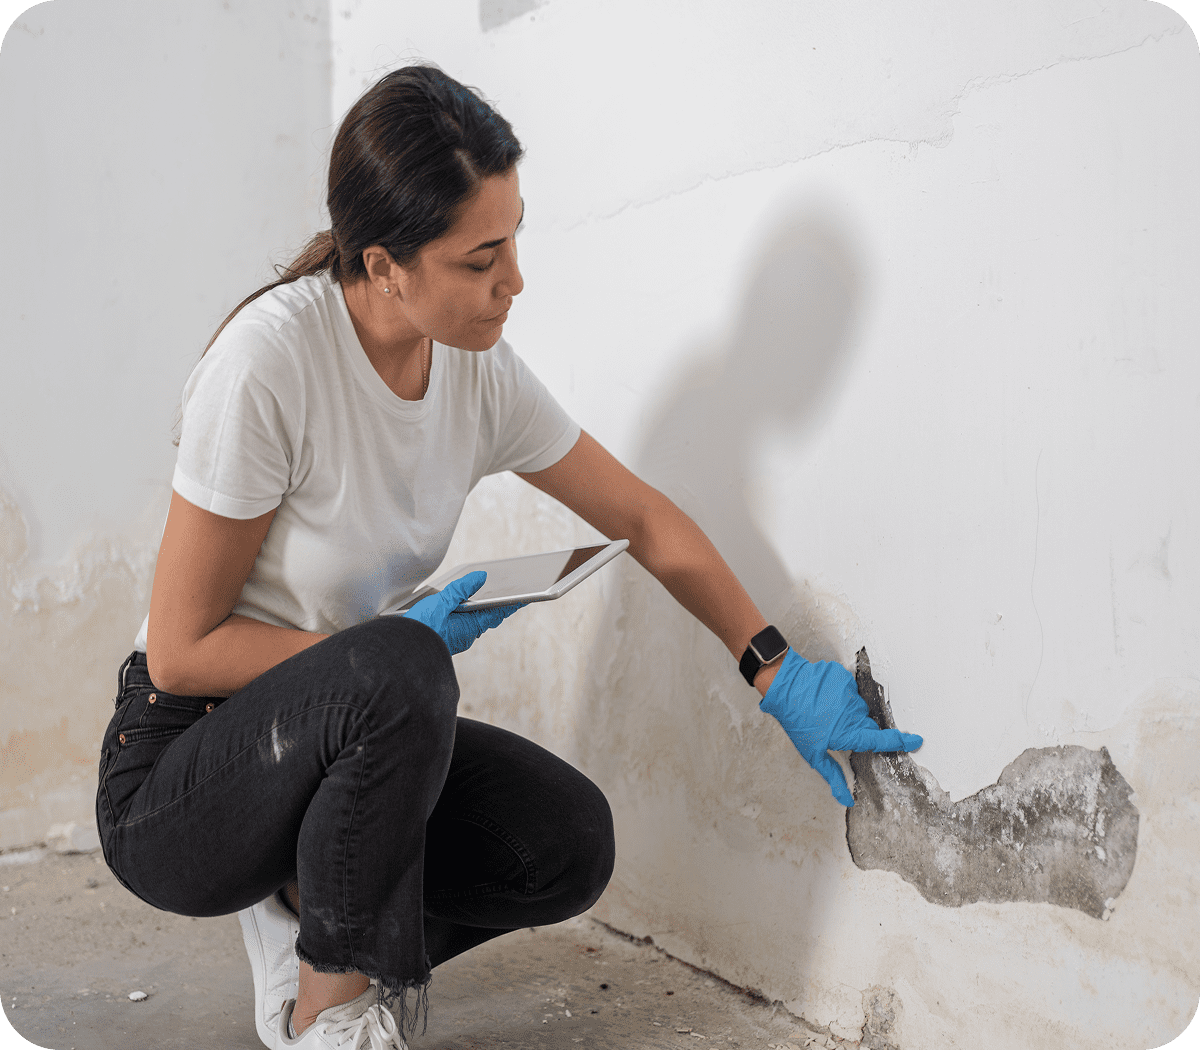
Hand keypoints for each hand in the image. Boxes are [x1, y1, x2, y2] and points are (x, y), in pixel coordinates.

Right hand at [401, 571, 522, 655]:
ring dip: (481, 613)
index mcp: (469, 627)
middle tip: (510, 598)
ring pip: (472, 624)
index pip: (497, 612)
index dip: (511, 604)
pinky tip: (460, 611)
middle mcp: (465, 636)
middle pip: (486, 618)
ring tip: (489, 601)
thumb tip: (481, 577)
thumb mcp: (440, 603)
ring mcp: (454, 640)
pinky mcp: (443, 641)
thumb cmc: (419, 630)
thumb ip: (460, 589)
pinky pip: (460, 627)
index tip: (525, 598)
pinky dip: (465, 617)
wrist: (397, 655)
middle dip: (497, 608)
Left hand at [759, 649, 922, 806]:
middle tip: (836, 728)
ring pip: (857, 706)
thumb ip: (833, 777)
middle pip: (867, 724)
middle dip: (859, 729)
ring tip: (826, 712)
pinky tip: (825, 697)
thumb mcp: (813, 754)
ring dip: (848, 711)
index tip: (917, 741)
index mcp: (848, 732)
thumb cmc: (797, 723)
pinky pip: (849, 689)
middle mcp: (852, 712)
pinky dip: (840, 694)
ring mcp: (848, 692)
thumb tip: (848, 801)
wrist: (783, 687)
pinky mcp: (843, 677)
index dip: (900, 742)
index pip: (880, 740)